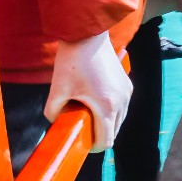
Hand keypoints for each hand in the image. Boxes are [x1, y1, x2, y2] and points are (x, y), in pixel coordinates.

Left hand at [45, 32, 130, 151]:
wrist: (86, 34)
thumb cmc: (72, 60)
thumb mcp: (58, 88)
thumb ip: (53, 111)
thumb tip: (54, 122)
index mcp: (107, 107)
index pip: (106, 140)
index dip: (93, 147)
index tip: (80, 143)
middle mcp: (123, 102)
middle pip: (113, 132)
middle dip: (97, 133)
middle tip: (78, 125)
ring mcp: (127, 93)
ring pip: (118, 119)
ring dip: (103, 121)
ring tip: (83, 111)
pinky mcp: (126, 84)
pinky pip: (120, 106)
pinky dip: (108, 110)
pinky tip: (91, 100)